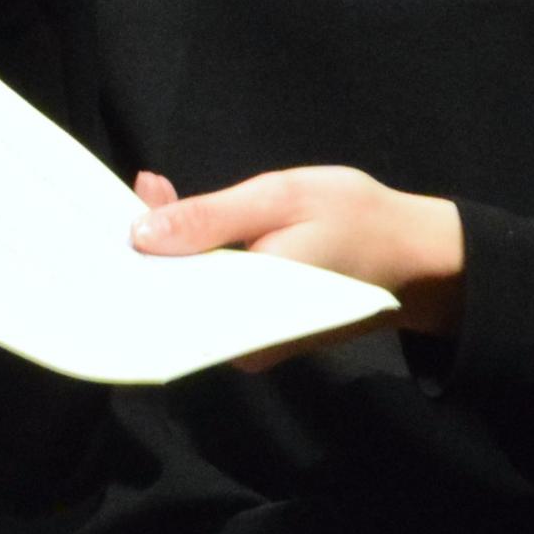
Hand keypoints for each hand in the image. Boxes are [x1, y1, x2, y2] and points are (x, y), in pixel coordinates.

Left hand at [131, 164, 466, 363]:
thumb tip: (141, 234)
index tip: (117, 209)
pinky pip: (208, 297)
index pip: (165, 294)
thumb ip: (210, 218)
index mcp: (247, 312)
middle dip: (147, 244)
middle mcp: (242, 343)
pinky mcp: (255, 333)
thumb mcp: (280, 199)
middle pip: (169, 297)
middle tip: (142, 190)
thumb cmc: (355, 218)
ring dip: (168, 248)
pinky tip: (180, 223)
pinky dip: (192, 260)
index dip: (133, 254)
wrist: (416, 256)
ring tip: (153, 196)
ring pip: (187, 296)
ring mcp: (249, 342)